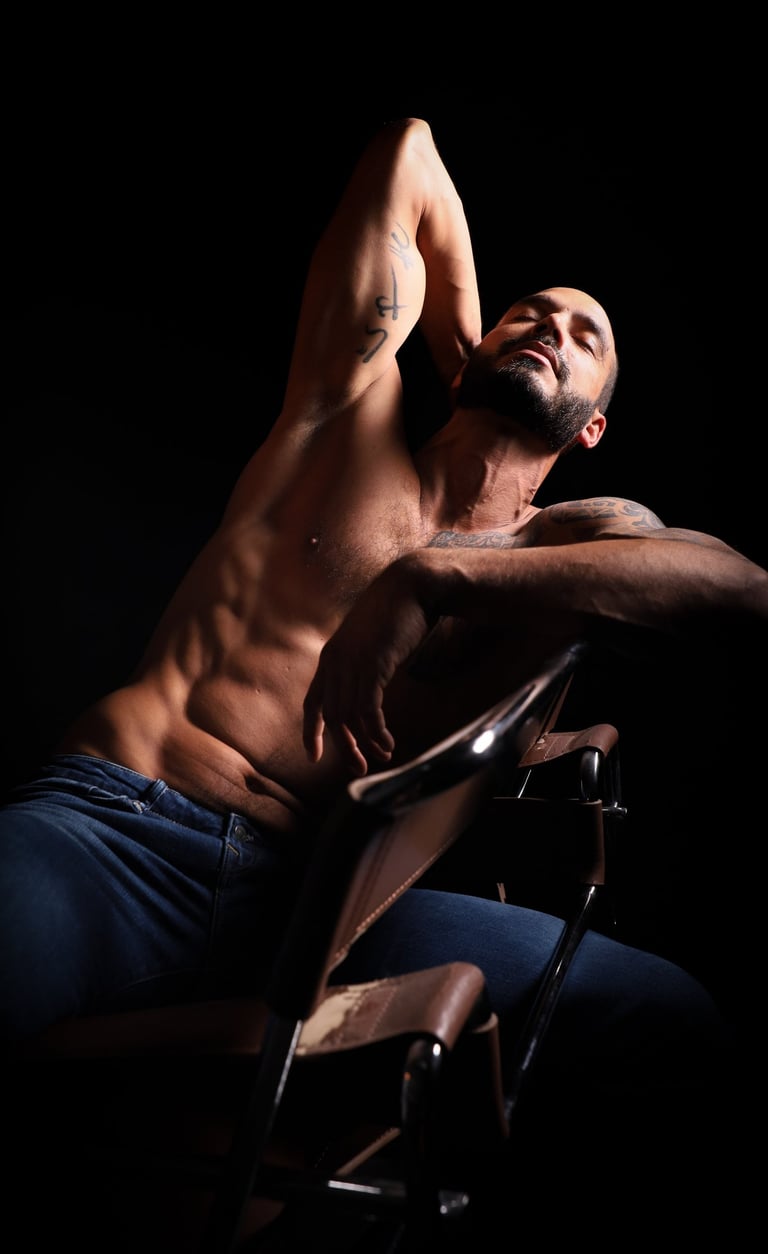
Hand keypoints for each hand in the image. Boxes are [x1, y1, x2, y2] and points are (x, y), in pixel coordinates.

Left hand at [303, 559, 433, 775]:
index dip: (311, 732)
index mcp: (330, 658)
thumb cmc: (394, 613)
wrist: (411, 586)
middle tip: (359, 769)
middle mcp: (335, 662)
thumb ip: (361, 663)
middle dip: (344, 747)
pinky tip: (388, 742)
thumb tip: (365, 687)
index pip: (313, 702)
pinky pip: (369, 710)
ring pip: (350, 717)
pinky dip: (376, 732)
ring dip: (365, 743)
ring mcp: (352, 662)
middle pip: (332, 717)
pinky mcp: (373, 664)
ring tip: (382, 757)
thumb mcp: (369, 641)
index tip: (314, 757)